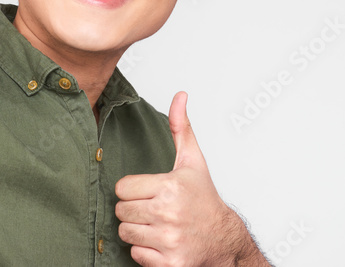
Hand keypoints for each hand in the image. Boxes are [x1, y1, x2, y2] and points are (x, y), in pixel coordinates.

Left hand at [115, 91, 266, 266]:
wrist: (224, 240)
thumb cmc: (204, 199)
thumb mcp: (193, 161)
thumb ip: (180, 127)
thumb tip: (179, 95)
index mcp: (171, 187)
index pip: (122, 188)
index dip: (133, 190)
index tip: (149, 191)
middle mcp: (169, 213)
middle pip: (121, 211)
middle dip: (134, 210)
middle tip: (153, 209)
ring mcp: (169, 240)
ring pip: (125, 234)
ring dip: (138, 231)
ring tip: (157, 225)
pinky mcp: (169, 263)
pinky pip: (136, 255)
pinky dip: (145, 252)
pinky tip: (161, 242)